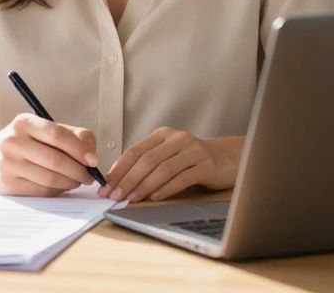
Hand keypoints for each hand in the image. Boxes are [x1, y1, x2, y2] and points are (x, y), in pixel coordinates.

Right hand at [0, 113, 100, 196]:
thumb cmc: (22, 141)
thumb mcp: (41, 129)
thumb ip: (71, 135)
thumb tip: (91, 155)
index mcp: (25, 122)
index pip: (58, 135)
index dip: (80, 149)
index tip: (93, 160)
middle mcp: (14, 142)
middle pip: (56, 160)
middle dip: (79, 171)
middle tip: (89, 176)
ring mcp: (9, 164)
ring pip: (50, 179)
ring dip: (70, 183)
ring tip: (76, 181)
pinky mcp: (8, 184)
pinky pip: (41, 191)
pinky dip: (57, 191)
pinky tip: (61, 186)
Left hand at [100, 128, 241, 202]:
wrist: (227, 158)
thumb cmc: (191, 160)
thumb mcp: (168, 155)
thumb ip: (148, 163)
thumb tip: (119, 180)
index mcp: (163, 135)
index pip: (135, 150)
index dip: (119, 169)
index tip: (106, 186)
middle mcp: (177, 139)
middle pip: (147, 160)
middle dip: (127, 179)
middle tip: (114, 195)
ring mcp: (193, 151)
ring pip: (163, 169)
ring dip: (144, 185)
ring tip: (131, 198)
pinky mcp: (206, 165)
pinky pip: (182, 177)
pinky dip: (166, 188)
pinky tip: (155, 197)